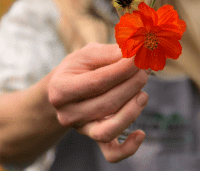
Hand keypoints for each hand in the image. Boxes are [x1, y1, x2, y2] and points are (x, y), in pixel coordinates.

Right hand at [48, 43, 149, 162]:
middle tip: (145, 70)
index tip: (140, 57)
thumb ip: (107, 54)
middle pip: (106, 103)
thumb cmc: (76, 68)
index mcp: (60, 88)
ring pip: (109, 128)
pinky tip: (141, 134)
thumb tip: (134, 53)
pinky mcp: (92, 137)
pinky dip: (128, 148)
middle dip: (131, 85)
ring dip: (132, 111)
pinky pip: (110, 153)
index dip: (122, 70)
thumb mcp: (86, 55)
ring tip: (143, 93)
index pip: (97, 81)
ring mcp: (79, 128)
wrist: (64, 88)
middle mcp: (66, 113)